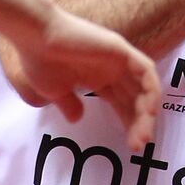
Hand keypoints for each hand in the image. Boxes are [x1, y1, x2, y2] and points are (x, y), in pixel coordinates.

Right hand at [0, 7, 160, 150]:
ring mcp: (119, 58)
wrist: (34, 37)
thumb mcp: (55, 90)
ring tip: (143, 135)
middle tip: (140, 146)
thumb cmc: (41, 60)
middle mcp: (114, 69)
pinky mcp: (121, 49)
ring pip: (144, 87)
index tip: (133, 146)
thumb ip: (69, 103)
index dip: (130, 124)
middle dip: (140, 123)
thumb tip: (77, 119)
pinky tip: (148, 110)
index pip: (123, 104)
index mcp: (100, 78)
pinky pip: (145, 70)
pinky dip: (150, 89)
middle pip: (136, 99)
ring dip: (147, 111)